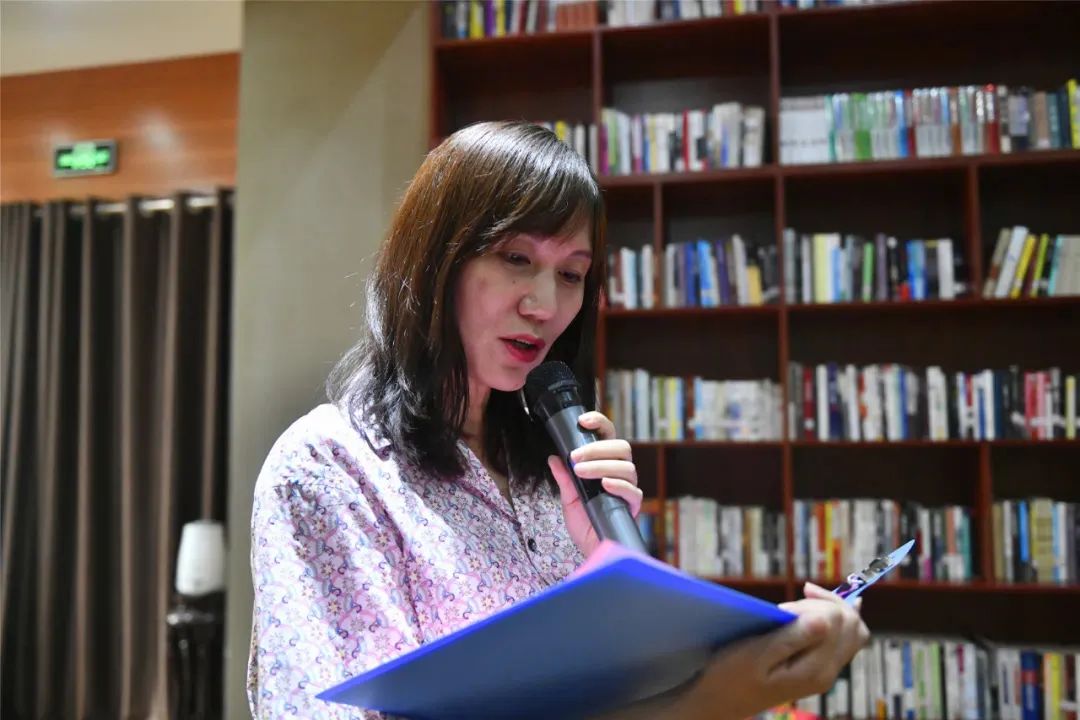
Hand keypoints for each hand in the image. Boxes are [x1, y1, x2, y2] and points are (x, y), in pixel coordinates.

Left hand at [546, 411, 642, 557]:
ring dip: (601, 466)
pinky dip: (619, 485)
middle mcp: (620, 473)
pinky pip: (632, 491)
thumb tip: (553, 457)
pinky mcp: (632, 507)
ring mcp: (628, 489)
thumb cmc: (583, 524)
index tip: (582, 421)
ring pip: (626, 467)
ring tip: (581, 473)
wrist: (591, 550)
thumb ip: (564, 479)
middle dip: (597, 449)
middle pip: (622, 448)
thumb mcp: (568, 499)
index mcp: (606, 465)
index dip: (599, 424)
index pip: (608, 436)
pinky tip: (604, 485)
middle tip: (575, 458)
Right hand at [673, 582, 869, 719]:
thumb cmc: (731, 675)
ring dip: (832, 609)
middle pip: (853, 624)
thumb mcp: (756, 654)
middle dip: (827, 603)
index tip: (785, 608)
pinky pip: (843, 639)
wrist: (721, 700)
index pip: (837, 619)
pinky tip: (817, 610)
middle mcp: (828, 672)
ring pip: (853, 631)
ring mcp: (826, 672)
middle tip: (795, 600)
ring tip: (806, 599)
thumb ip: (792, 638)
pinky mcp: (819, 668)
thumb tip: (825, 619)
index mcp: (815, 670)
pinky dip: (833, 620)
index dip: (814, 604)